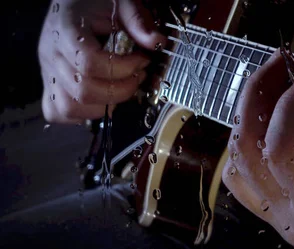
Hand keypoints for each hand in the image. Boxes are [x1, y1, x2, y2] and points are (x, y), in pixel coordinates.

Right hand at [39, 0, 165, 123]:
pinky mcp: (50, 84)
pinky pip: (58, 112)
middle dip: (121, 89)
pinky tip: (102, 99)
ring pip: (71, 107)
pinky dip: (82, 114)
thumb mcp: (122, 3)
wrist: (74, 2)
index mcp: (66, 30)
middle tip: (138, 76)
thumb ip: (138, 21)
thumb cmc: (96, 2)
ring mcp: (48, 72)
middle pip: (83, 90)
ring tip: (122, 87)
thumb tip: (157, 42)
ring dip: (105, 104)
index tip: (142, 61)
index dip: (122, 68)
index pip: (90, 63)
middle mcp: (52, 54)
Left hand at [223, 50, 293, 248]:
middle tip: (281, 64)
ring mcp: (290, 224)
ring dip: (250, 121)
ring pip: (240, 170)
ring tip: (272, 89)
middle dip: (259, 98)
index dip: (291, 106)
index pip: (281, 152)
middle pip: (249, 153)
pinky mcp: (293, 221)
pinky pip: (250, 186)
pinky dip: (250, 150)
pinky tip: (270, 128)